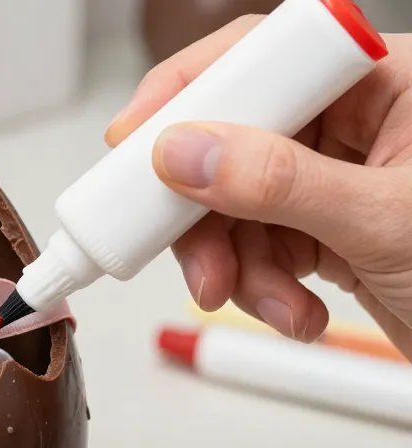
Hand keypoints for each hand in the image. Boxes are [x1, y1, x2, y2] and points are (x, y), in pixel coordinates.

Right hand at [107, 17, 411, 360]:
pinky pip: (251, 245)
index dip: (192, 90)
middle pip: (231, 139)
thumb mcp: (387, 222)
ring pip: (231, 203)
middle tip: (193, 257)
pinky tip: (295, 311)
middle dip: (206, 210)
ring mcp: (330, 178)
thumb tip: (188, 152)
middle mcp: (352, 123)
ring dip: (234, 264)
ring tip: (269, 305)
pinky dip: (258, 286)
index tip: (137, 139)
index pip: (263, 57)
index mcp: (384, 84)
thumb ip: (281, 182)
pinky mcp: (318, 229)